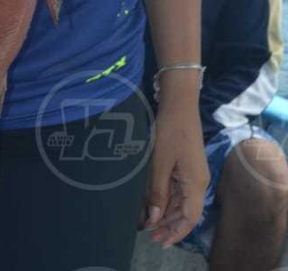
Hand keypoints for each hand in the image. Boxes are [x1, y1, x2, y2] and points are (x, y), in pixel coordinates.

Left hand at [143, 105, 209, 247]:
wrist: (179, 104)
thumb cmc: (171, 132)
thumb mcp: (161, 163)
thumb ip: (158, 192)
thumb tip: (154, 220)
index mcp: (196, 184)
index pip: (189, 218)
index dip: (176, 233)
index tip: (161, 242)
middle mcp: (199, 182)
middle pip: (186, 212)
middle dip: (169, 225)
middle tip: (149, 234)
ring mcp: (194, 173)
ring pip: (182, 201)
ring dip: (167, 212)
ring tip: (149, 222)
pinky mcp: (188, 165)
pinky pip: (179, 188)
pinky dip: (168, 198)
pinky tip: (154, 202)